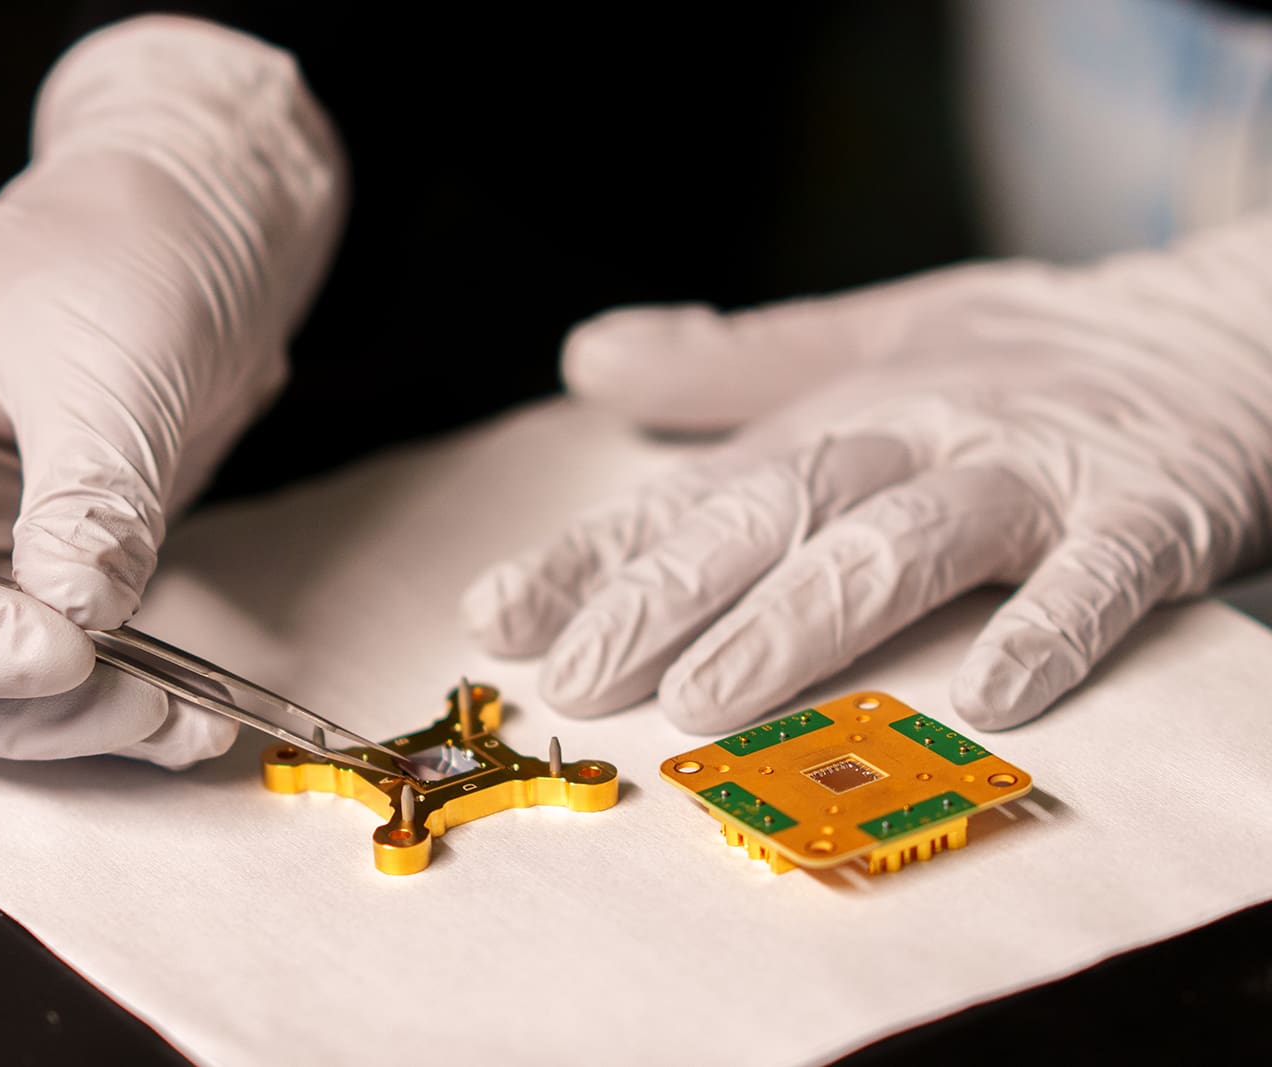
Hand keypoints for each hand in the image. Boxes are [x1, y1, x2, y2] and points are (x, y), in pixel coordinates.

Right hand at [0, 17, 344, 766]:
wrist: (201, 240)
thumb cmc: (128, 250)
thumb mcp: (112, 361)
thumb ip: (89, 492)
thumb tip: (80, 615)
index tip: (58, 652)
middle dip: (7, 700)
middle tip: (129, 705)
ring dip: (67, 726)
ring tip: (179, 726)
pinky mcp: (35, 574)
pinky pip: (50, 674)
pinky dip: (112, 710)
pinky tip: (191, 723)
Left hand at [462, 220, 1271, 731]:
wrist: (1213, 333)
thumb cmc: (1020, 362)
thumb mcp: (864, 344)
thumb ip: (729, 369)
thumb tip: (588, 358)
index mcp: (837, 414)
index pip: (692, 491)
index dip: (593, 555)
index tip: (500, 616)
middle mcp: (914, 436)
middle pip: (771, 512)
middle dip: (667, 596)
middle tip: (580, 676)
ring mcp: (1028, 472)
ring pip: (898, 541)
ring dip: (802, 620)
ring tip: (710, 699)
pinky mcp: (1146, 511)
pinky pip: (1095, 575)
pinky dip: (1046, 628)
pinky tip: (993, 695)